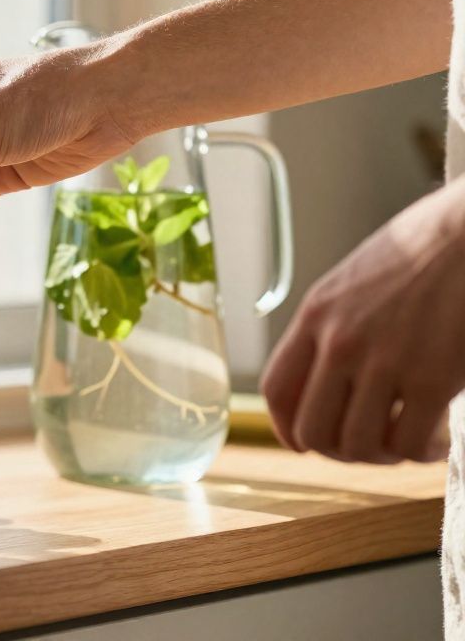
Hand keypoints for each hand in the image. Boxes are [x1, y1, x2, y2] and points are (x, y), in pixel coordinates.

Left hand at [260, 179, 464, 462]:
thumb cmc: (422, 252)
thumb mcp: (353, 281)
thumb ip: (333, 326)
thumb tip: (327, 376)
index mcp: (315, 316)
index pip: (277, 390)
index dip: (286, 428)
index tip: (303, 443)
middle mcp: (340, 342)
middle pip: (312, 429)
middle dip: (336, 451)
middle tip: (364, 448)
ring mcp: (384, 362)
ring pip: (358, 444)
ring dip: (379, 457)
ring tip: (400, 446)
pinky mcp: (432, 379)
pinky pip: (409, 443)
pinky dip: (419, 454)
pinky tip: (432, 443)